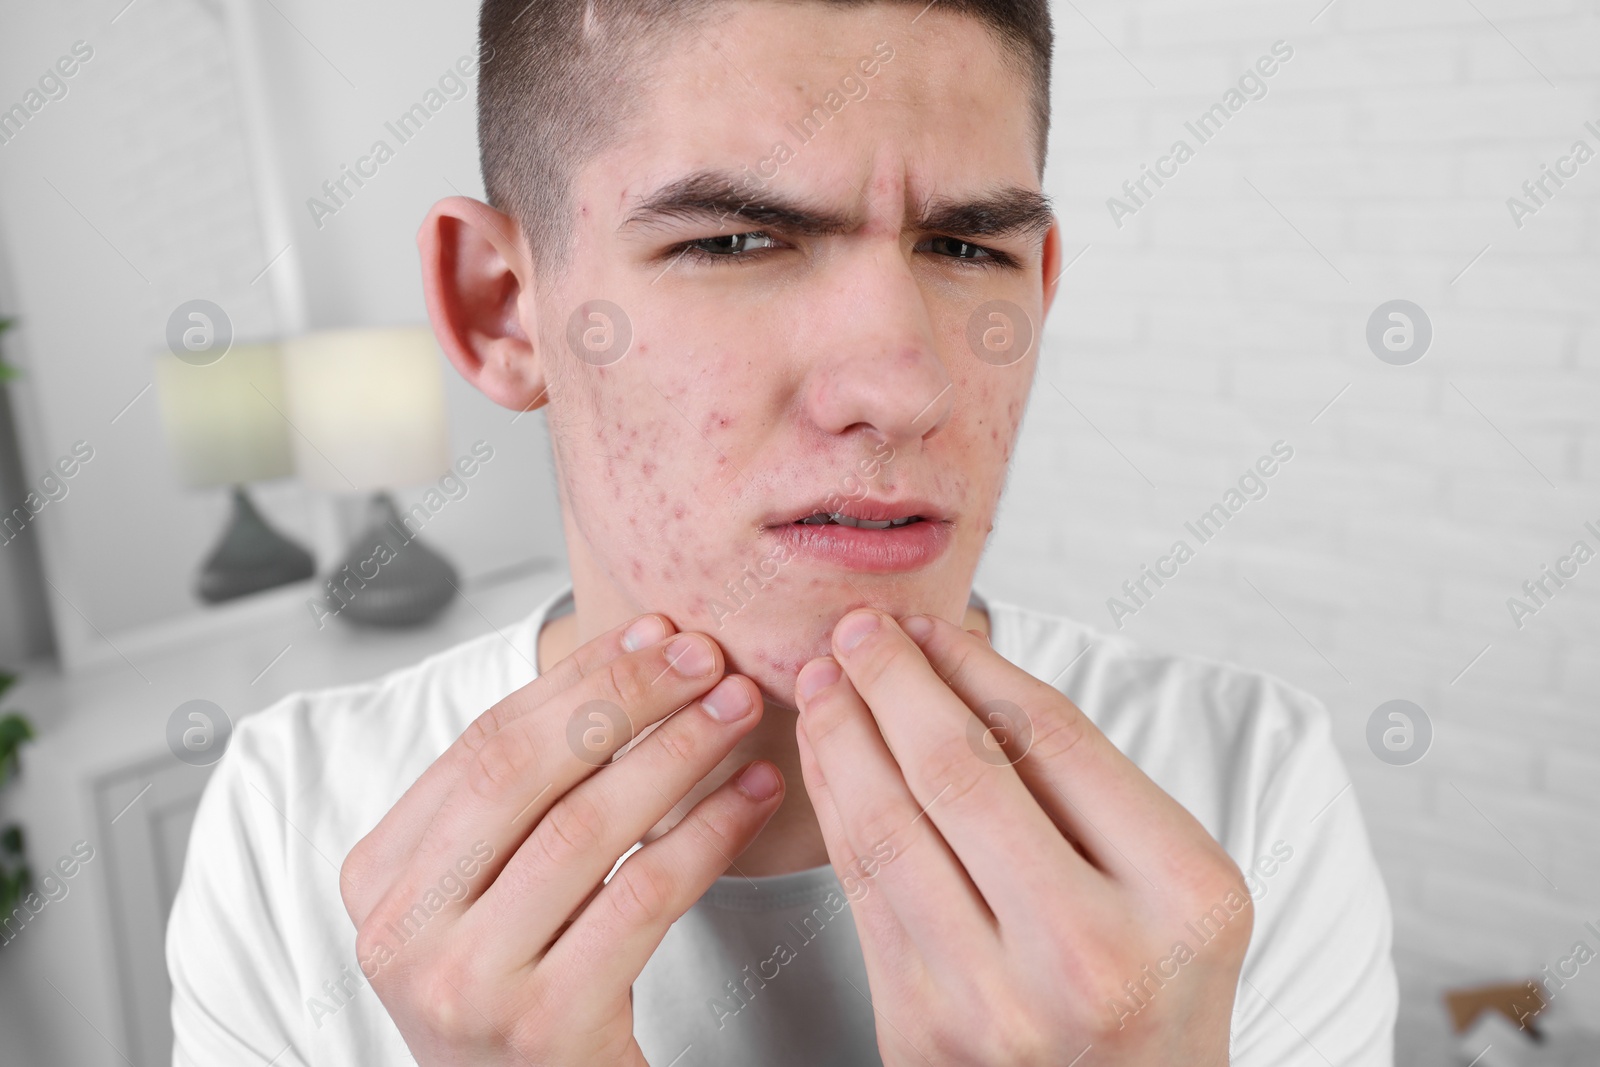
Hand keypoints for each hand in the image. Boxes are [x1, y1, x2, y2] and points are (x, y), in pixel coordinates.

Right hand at [340, 614, 783, 1064]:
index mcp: (379, 876)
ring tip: (738, 710)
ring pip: (586, 827)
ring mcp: (466, 983)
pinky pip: (642, 897)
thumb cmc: (524, 986)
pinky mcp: (543, 1026)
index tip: (655, 634)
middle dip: (626, 699)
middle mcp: (402, 930)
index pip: (483, 743)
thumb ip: (538, 784)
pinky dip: (707, 833)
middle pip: (522, 771)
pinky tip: (751, 796)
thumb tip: (641, 645)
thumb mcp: (495, 884)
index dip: (577, 678)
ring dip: (677, 753)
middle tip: (705, 659)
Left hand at [793, 610, 1250, 1065]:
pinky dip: (834, 809)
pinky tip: (826, 761)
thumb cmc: (1156, 985)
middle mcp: (1088, 953)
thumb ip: (1084, 783)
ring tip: (822, 681)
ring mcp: (996, 1003)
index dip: (973, 664)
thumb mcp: (1175, 881)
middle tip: (854, 630)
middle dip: (890, 682)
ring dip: (840, 736)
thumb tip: (956, 669)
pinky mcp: (921, 1033)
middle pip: (958, 771)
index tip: (930, 626)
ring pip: (887, 827)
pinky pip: (861, 891)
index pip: (1053, 737)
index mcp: (1179, 895)